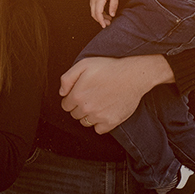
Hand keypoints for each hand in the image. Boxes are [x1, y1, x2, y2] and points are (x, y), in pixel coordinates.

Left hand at [59, 55, 174, 132]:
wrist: (132, 75)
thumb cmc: (109, 68)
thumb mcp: (84, 64)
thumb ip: (67, 78)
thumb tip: (62, 92)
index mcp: (77, 95)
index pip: (65, 105)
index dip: (71, 99)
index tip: (80, 94)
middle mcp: (86, 108)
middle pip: (75, 115)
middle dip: (79, 107)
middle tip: (90, 97)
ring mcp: (99, 116)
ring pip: (85, 123)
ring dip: (88, 115)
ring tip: (98, 103)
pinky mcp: (111, 122)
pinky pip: (99, 129)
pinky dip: (100, 123)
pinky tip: (105, 112)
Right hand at [89, 0, 119, 27]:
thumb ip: (113, 5)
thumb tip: (112, 14)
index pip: (98, 14)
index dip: (101, 21)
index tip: (105, 26)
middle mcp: (93, 0)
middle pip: (94, 14)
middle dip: (101, 20)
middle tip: (109, 23)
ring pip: (93, 11)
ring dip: (100, 16)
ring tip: (109, 18)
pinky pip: (93, 7)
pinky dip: (98, 11)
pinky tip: (105, 12)